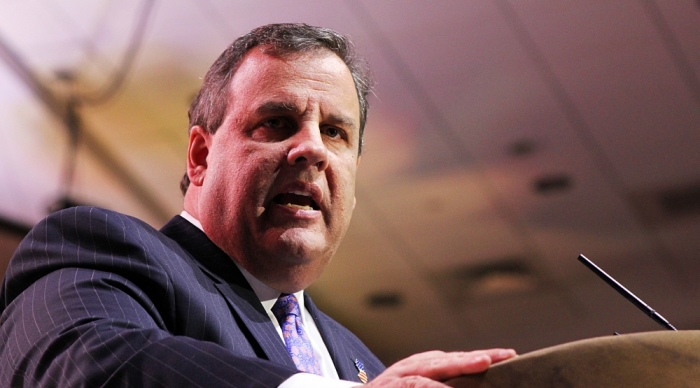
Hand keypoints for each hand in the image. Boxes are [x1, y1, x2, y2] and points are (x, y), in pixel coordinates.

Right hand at [365, 349, 515, 386]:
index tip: (511, 356)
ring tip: (482, 363)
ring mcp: (399, 376)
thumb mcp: (423, 385)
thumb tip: (475, 383)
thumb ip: (444, 383)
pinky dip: (431, 386)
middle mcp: (413, 367)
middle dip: (477, 356)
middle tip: (504, 356)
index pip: (458, 360)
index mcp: (424, 367)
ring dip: (458, 364)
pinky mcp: (390, 387)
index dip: (483, 357)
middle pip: (450, 359)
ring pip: (432, 368)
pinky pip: (413, 385)